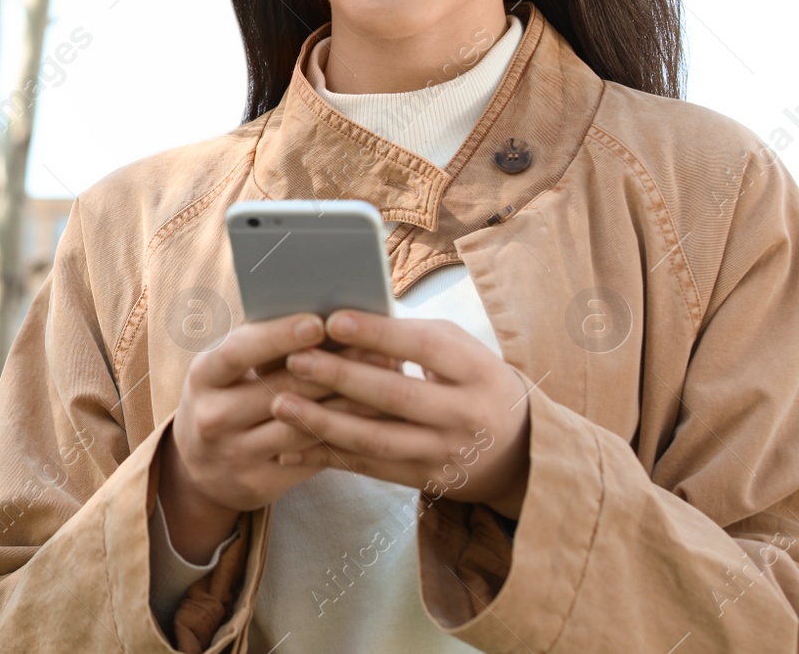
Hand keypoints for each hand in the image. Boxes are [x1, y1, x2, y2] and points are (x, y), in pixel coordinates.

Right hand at [160, 312, 399, 560]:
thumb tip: (324, 316)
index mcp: (202, 376)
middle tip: (378, 344)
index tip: (318, 321)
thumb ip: (261, 347)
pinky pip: (312, 455)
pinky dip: (346, 433)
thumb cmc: (225, 399)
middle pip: (282, 389)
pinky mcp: (260, 484)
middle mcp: (213, 417)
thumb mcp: (225, 371)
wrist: (200, 469)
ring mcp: (236, 455)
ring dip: (350, 400)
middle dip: (334, 365)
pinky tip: (376, 416)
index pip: (239, 352)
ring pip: (305, 425)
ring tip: (387, 377)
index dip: (278, 336)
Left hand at [267, 310, 531, 517]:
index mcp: (476, 370)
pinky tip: (287, 448)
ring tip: (281, 403)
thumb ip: (413, 336)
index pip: (424, 348)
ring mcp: (445, 452)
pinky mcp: (424, 480)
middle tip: (295, 359)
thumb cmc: (473, 381)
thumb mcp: (462, 350)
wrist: (518, 450)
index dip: (377, 335)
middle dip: (340, 377)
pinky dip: (326, 457)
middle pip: (395, 396)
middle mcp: (464, 414)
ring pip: (377, 439)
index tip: (332, 320)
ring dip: (323, 422)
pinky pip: (369, 468)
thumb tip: (347, 319)